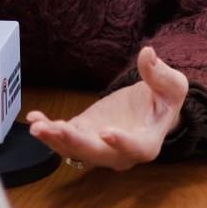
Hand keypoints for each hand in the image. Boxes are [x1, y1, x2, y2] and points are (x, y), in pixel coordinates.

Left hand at [26, 46, 188, 170]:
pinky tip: (34, 119)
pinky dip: (49, 130)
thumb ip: (161, 73)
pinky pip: (65, 138)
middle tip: (57, 129)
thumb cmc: (164, 98)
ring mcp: (99, 146)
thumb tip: (148, 54)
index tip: (106, 132)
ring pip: (76, 149)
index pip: (136, 148)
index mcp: (148, 142)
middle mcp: (121, 152)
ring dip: (55, 139)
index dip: (122, 143)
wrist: (149, 108)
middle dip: (75, 142)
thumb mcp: (172, 84)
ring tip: (37, 126)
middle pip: (97, 153)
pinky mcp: (84, 134)